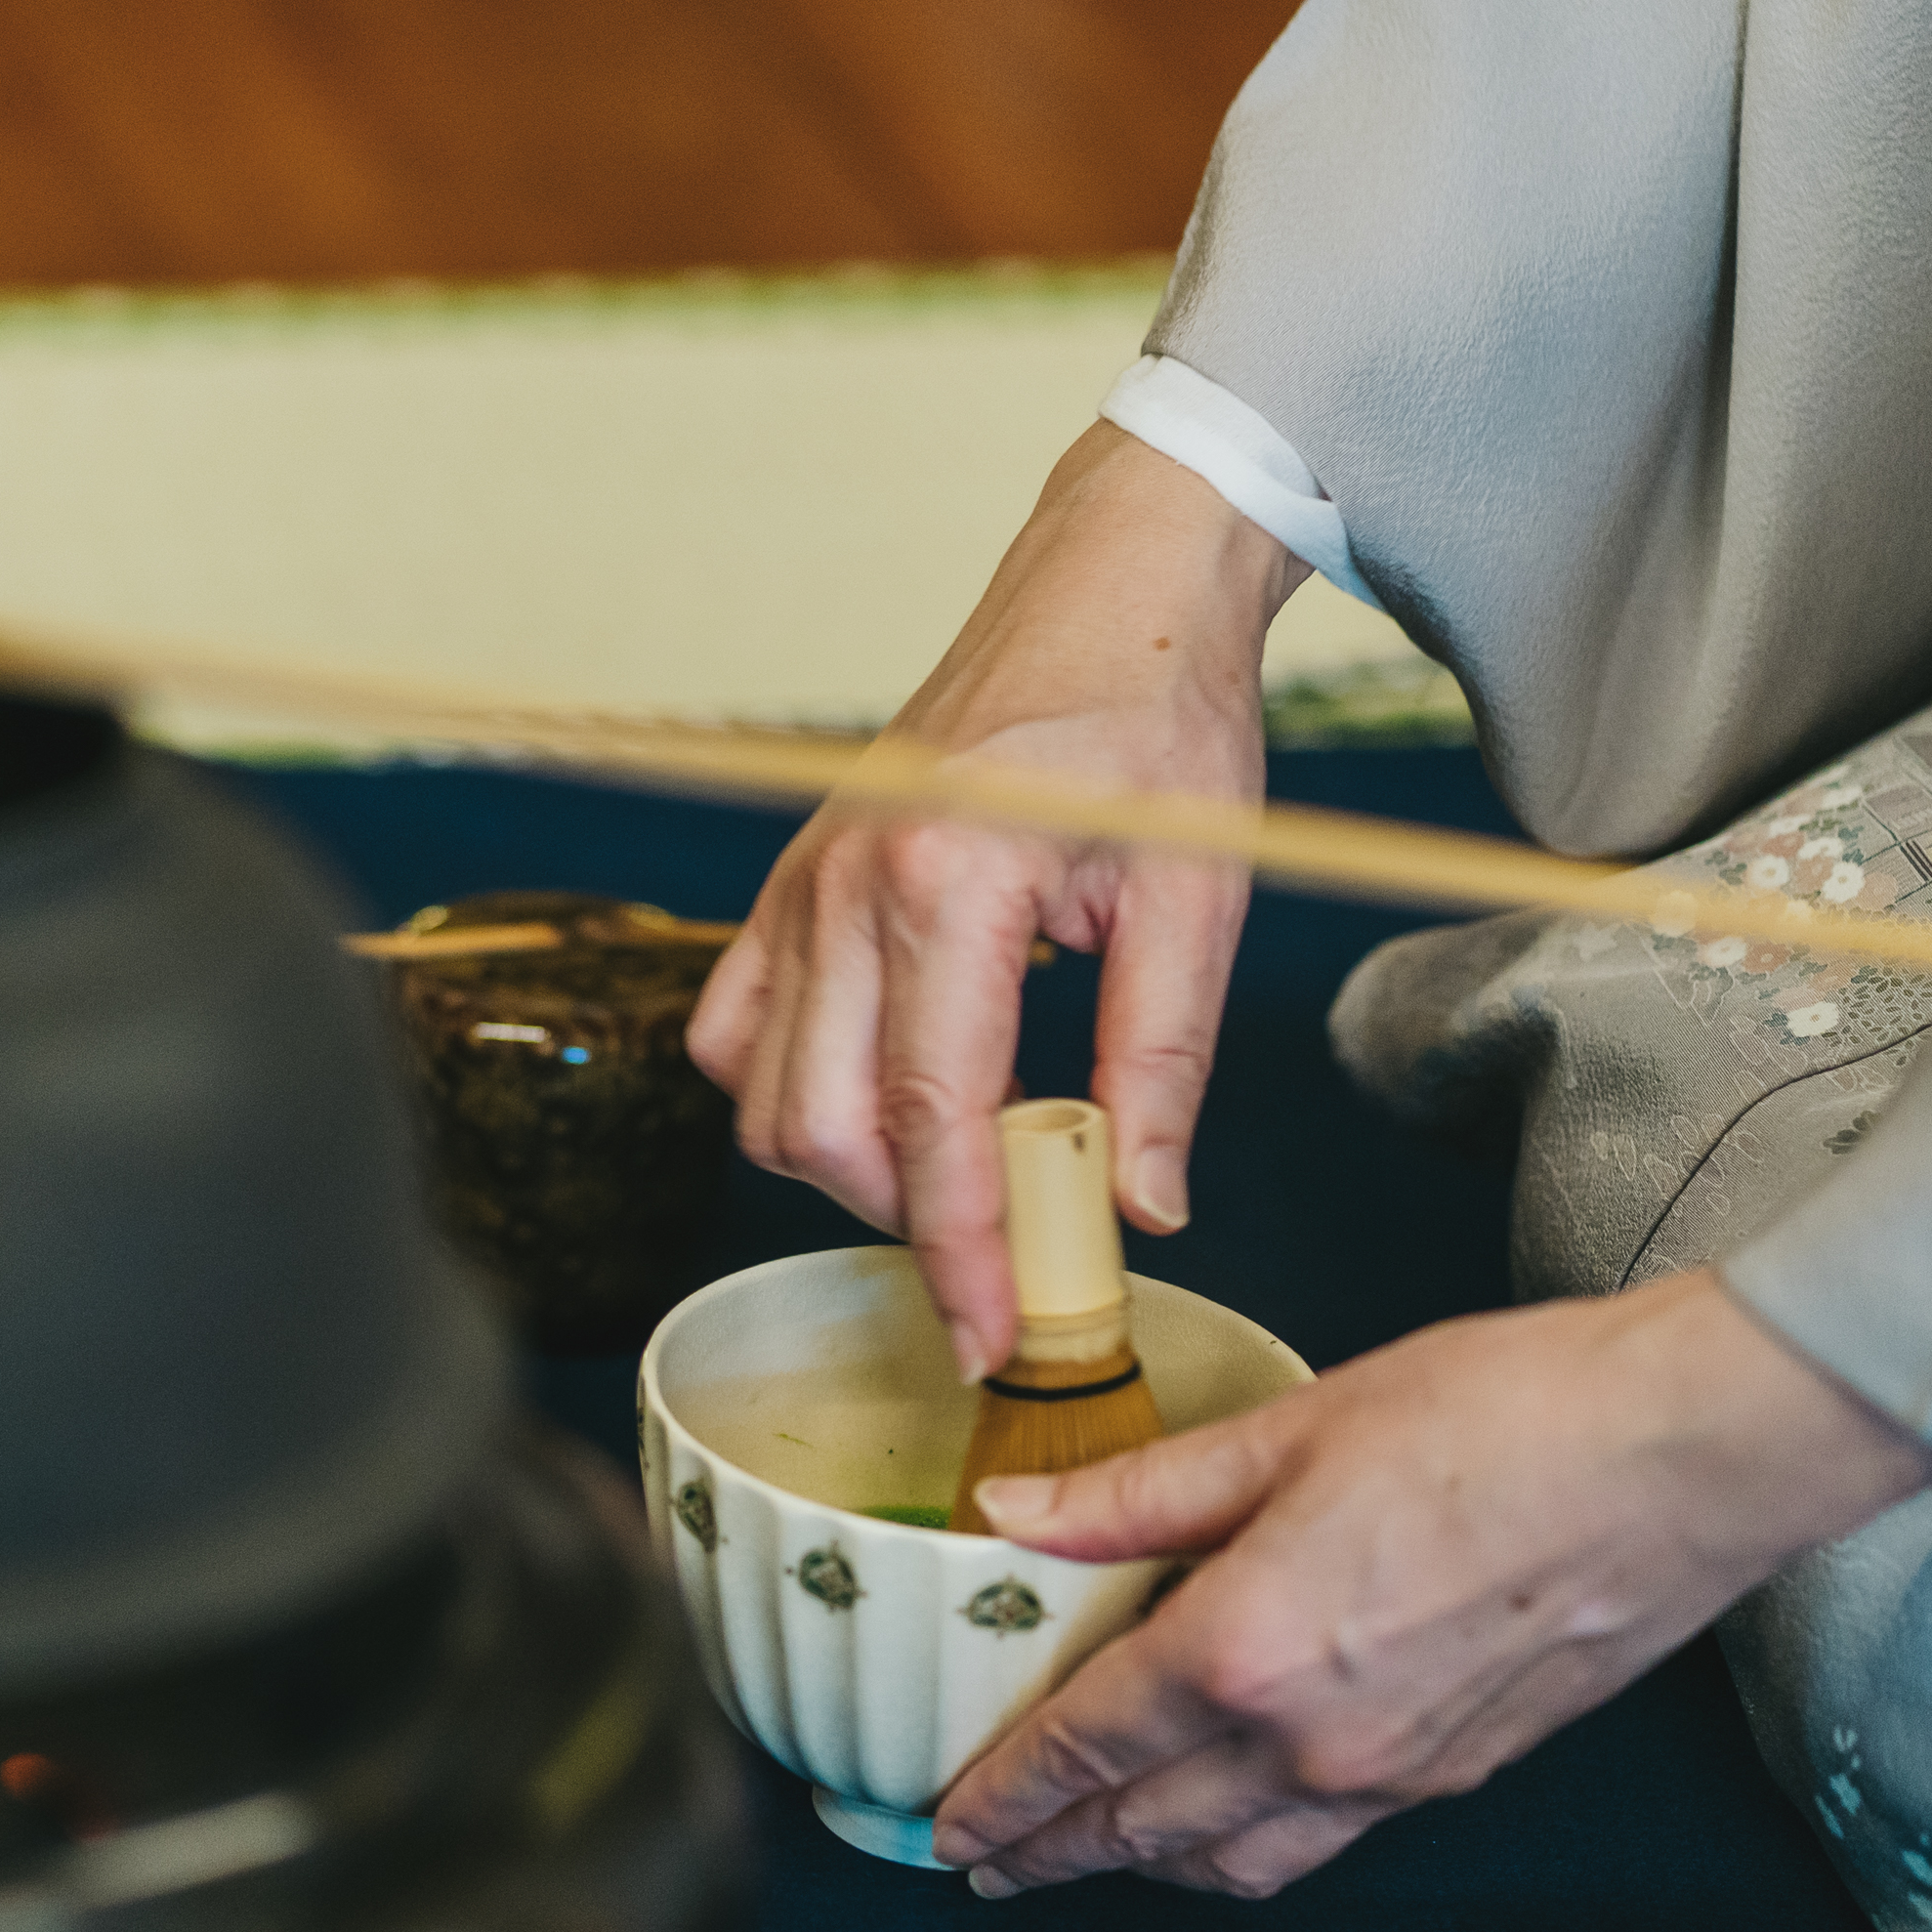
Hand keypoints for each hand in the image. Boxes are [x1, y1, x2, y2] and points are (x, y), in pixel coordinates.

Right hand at [686, 422, 1303, 1381]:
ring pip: (766, 1097)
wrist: (1105, 590)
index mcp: (947, 883)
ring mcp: (799, 882)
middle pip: (826, 1132)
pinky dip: (792, 1089)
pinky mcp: (788, 880)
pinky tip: (886, 1089)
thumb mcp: (1195, 898)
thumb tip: (1142, 1211)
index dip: (963, 1255)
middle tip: (1005, 1259)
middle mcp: (844, 886)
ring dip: (850, 1165)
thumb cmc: (1157, 721)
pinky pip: (736, 1029)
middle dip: (909, 1225)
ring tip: (960, 1168)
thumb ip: (1160, 1063)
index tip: (996, 1341)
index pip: (934, 1125)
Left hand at [930, 1271, 1931, 1898]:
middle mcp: (1310, 1740)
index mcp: (1246, 1649)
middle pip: (1145, 1829)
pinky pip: (1320, 1841)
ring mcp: (1392, 1772)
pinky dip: (1247, 1849)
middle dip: (1053, 1854)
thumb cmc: (1499, 1418)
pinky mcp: (1459, 1771)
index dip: (1005, 1792)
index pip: (1088, 1745)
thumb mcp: (1288, 1430)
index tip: (947, 1824)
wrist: (1681, 1456)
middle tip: (987, 1865)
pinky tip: (1228, 1822)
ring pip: (1235, 1859)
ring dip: (1148, 1867)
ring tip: (1089, 1855)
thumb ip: (1140, 1493)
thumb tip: (1017, 1518)